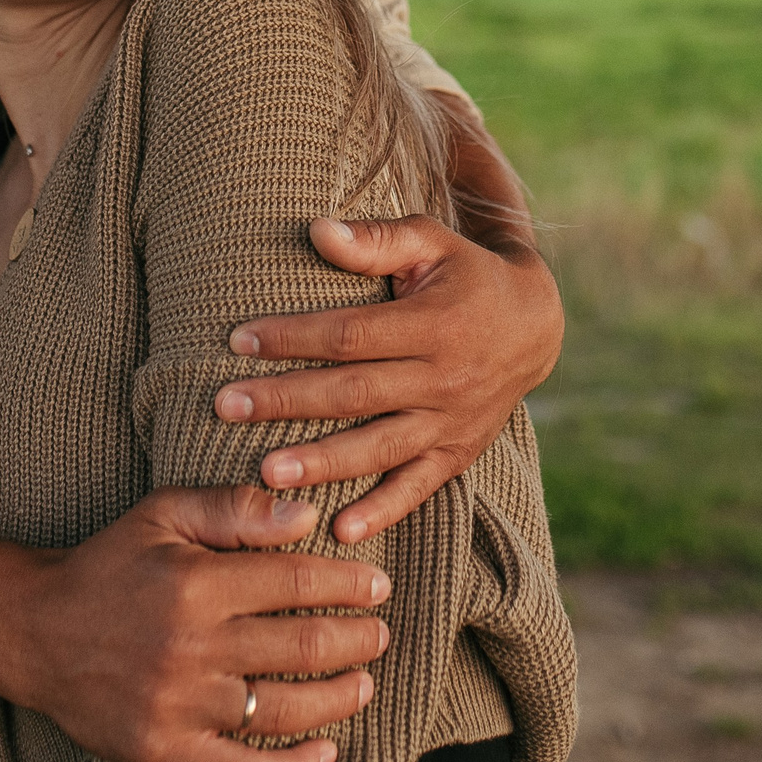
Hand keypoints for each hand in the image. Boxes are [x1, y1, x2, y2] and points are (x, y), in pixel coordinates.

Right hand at [13, 484, 388, 761]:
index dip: (347, 585)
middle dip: (356, 641)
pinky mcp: (164, 753)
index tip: (377, 587)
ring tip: (364, 684)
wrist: (34, 631)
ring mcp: (178, 707)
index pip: (296, 583)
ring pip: (283, 710)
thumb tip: (307, 515)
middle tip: (380, 635)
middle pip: (302, 648)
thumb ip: (235, 509)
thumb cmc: (109, 565)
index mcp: (195, 585)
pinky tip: (324, 752)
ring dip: (338, 699)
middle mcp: (190, 648)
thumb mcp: (163, 514)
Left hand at [217, 210, 563, 543]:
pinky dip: (382, 511)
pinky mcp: (457, 453)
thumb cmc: (466, 275)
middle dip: (287, 402)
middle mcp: (444, 378)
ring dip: (323, 463)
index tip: (238, 340)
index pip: (351, 334)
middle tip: (226, 408)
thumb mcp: (432, 243)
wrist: (535, 327)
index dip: (294, 338)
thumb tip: (316, 231)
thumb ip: (376, 239)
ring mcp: (451, 421)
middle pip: (354, 394)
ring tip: (267, 473)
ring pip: (380, 448)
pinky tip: (340, 531)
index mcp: (434, 323)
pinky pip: (417, 487)